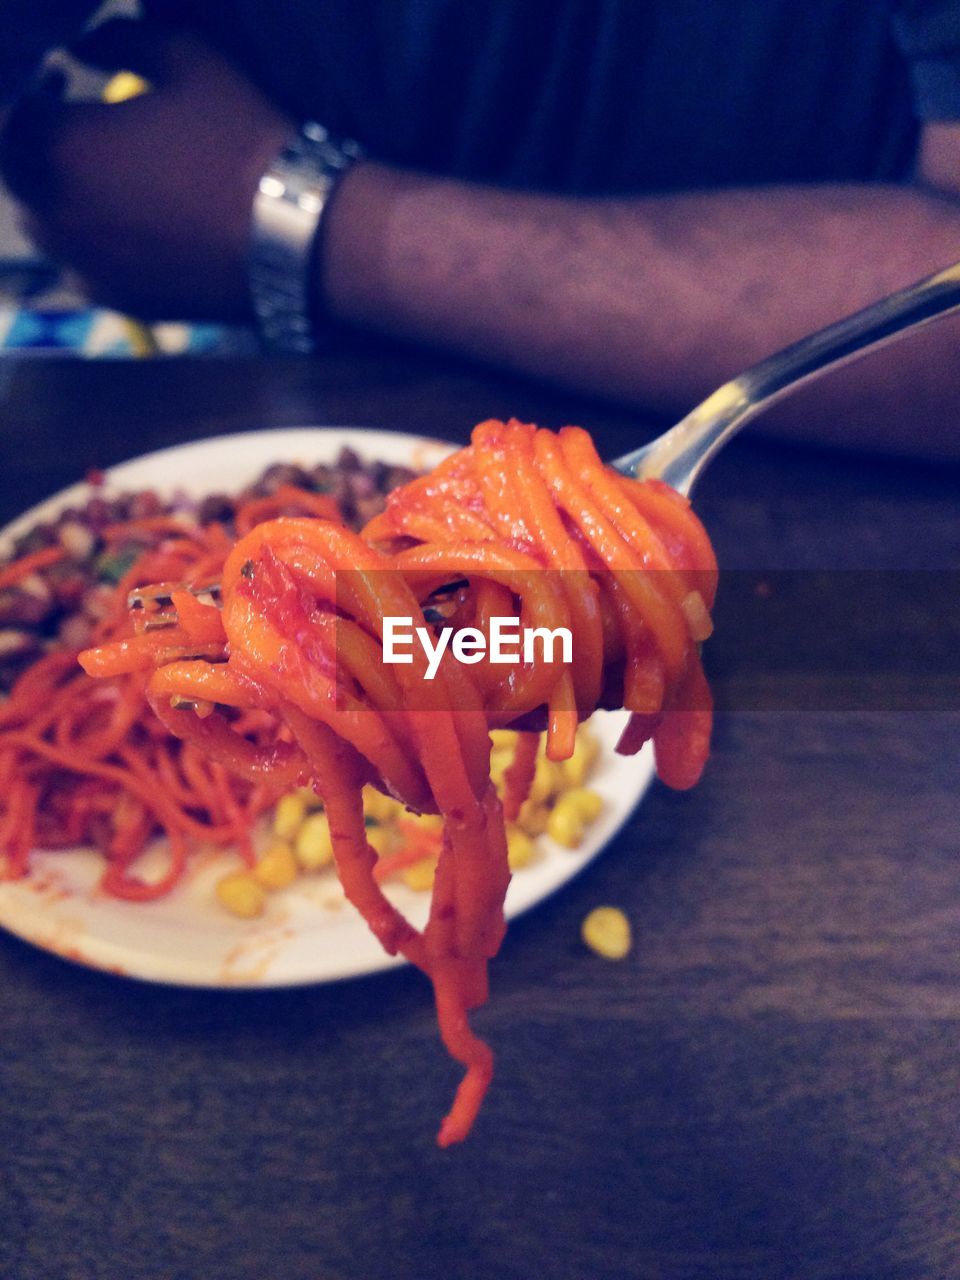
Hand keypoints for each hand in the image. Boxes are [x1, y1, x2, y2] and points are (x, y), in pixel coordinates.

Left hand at [0, 21, 292, 319]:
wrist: (297, 236)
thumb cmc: (240, 142)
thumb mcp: (184, 58)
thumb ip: (119, 41)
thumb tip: (84, 47)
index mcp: (58, 150)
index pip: (16, 116)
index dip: (40, 94)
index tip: (66, 84)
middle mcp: (58, 218)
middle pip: (23, 178)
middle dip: (46, 152)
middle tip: (85, 133)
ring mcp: (88, 269)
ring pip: (48, 231)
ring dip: (64, 202)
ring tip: (106, 183)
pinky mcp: (123, 305)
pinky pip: (85, 273)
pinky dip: (94, 249)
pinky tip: (131, 230)